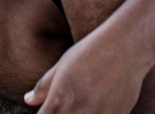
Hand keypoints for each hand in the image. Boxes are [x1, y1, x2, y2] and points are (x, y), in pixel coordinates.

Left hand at [25, 32, 145, 113]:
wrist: (126, 47)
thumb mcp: (62, 66)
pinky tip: (97, 106)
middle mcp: (78, 112)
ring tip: (81, 105)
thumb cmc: (91, 52)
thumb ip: (44, 87)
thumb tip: (28, 100)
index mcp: (59, 100)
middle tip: (65, 105)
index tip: (48, 110)